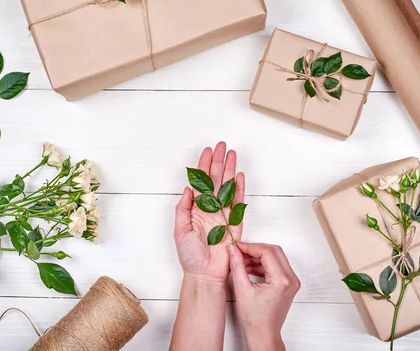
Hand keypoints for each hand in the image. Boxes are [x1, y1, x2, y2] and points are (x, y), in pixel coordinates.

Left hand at [174, 141, 245, 283]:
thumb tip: (188, 188)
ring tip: (232, 154)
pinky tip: (239, 175)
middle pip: (216, 179)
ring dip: (229, 170)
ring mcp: (223, 214)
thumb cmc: (189, 256)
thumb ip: (183, 208)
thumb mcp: (179, 230)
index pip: (201, 182)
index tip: (207, 151)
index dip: (204, 166)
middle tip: (222, 145)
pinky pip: (238, 202)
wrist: (204, 274)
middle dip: (218, 161)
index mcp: (196, 208)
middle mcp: (211, 208)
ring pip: (227, 186)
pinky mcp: (234, 223)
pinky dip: (239, 189)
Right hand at [229, 242, 300, 350]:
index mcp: (282, 281)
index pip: (267, 252)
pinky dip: (263, 264)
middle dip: (255, 249)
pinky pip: (276, 265)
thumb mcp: (242, 289)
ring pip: (275, 257)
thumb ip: (237, 266)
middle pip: (273, 251)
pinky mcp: (288, 283)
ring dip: (258, 256)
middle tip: (239, 251)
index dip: (250, 247)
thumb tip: (233, 250)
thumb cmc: (255, 319)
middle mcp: (291, 279)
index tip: (238, 247)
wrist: (263, 334)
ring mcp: (291, 281)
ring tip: (242, 261)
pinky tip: (249, 268)